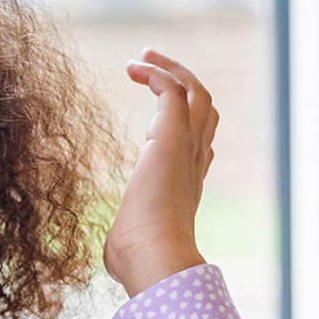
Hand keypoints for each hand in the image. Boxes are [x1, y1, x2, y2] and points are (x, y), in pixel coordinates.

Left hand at [104, 49, 214, 296]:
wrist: (153, 258)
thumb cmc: (137, 261)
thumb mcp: (129, 248)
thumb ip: (125, 243)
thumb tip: (113, 257)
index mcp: (187, 190)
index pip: (199, 151)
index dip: (187, 131)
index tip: (158, 121)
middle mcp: (193, 165)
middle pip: (205, 113)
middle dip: (183, 86)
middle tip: (152, 68)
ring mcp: (187, 148)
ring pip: (196, 94)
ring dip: (172, 69)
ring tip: (143, 56)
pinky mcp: (171, 136)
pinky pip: (172, 89)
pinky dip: (157, 72)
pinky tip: (133, 67)